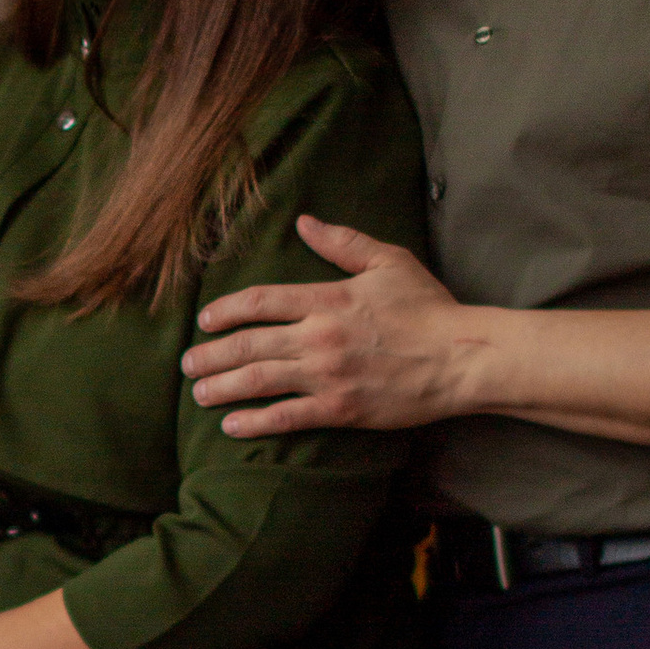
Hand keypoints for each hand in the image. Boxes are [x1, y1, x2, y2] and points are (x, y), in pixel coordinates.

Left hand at [183, 218, 472, 434]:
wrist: (462, 358)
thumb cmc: (429, 308)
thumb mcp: (389, 262)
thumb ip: (343, 243)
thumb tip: (305, 223)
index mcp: (328, 298)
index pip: (261, 301)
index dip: (226, 311)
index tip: (205, 320)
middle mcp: (320, 336)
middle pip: (249, 343)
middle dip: (211, 355)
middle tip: (187, 364)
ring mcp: (328, 375)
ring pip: (260, 379)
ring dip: (222, 387)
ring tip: (198, 393)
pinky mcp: (341, 408)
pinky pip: (288, 416)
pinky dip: (255, 422)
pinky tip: (231, 426)